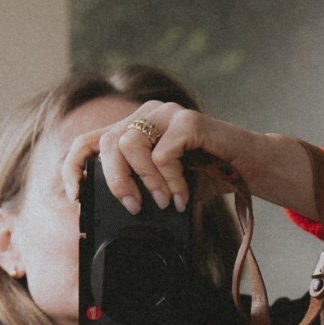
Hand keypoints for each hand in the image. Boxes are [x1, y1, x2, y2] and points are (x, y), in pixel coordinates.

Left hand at [61, 100, 269, 218]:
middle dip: (116, 181)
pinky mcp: (188, 119)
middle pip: (107, 142)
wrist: (249, 167)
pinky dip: (171, 179)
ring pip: (131, 143)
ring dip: (146, 180)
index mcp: (134, 129)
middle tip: (134, 206)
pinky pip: (163, 151)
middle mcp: (146, 115)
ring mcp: (167, 113)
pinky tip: (184, 193)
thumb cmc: (207, 177)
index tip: (75, 194)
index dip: (73, 166)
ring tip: (164, 200)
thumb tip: (115, 211)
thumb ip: (140, 189)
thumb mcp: (164, 187)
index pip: (89, 140)